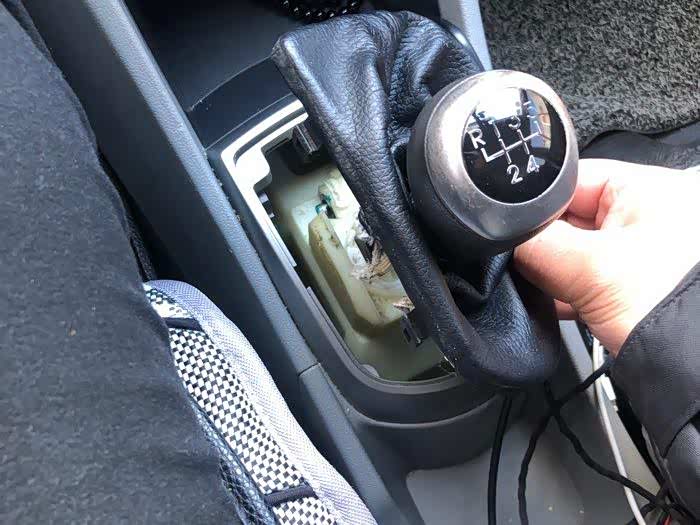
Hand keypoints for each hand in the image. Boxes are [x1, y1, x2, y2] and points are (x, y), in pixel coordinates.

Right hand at [514, 159, 699, 354]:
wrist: (695, 372)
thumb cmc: (675, 314)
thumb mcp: (589, 268)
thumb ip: (534, 245)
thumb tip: (500, 238)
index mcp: (648, 188)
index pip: (567, 181)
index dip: (532, 207)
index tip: (513, 235)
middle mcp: (646, 215)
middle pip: (566, 218)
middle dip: (544, 246)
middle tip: (545, 270)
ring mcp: (639, 253)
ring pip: (571, 253)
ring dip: (555, 274)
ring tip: (564, 292)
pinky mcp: (630, 286)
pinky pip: (584, 279)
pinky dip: (568, 293)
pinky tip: (566, 306)